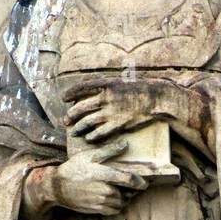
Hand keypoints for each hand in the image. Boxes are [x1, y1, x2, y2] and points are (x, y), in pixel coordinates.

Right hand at [37, 140, 148, 216]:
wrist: (58, 187)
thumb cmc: (74, 169)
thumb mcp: (90, 156)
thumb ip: (109, 151)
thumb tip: (125, 144)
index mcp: (105, 175)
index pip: (129, 180)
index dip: (140, 182)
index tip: (145, 182)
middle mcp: (105, 190)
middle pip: (127, 193)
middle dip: (131, 191)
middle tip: (132, 187)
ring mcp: (101, 201)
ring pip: (121, 203)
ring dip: (124, 198)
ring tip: (121, 192)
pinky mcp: (97, 209)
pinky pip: (113, 211)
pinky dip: (116, 206)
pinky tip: (113, 200)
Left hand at [62, 76, 213, 151]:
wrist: (156, 98)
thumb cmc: (139, 88)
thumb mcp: (121, 81)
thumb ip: (106, 85)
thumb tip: (92, 89)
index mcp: (106, 84)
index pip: (82, 87)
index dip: (71, 93)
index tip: (64, 98)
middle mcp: (106, 98)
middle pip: (81, 107)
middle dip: (71, 115)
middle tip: (66, 120)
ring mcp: (112, 112)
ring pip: (88, 121)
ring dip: (79, 127)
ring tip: (74, 131)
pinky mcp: (118, 124)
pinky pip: (100, 132)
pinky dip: (92, 136)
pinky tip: (88, 138)